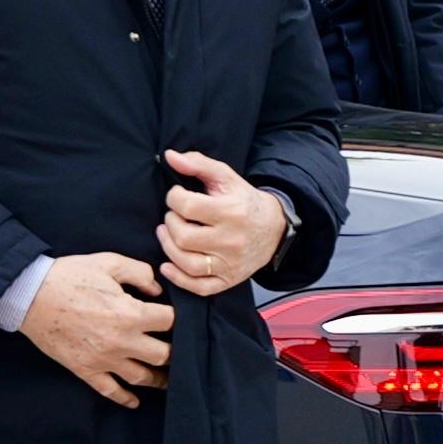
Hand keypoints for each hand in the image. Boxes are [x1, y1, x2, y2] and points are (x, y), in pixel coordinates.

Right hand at [23, 252, 174, 406]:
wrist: (28, 294)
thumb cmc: (69, 275)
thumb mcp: (109, 262)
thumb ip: (140, 273)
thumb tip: (157, 289)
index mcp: (131, 313)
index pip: (171, 321)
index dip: (178, 318)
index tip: (175, 317)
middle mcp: (122, 341)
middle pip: (164, 355)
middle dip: (174, 351)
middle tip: (177, 349)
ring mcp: (104, 359)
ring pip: (143, 377)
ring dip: (159, 379)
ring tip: (168, 378)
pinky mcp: (85, 370)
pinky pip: (111, 391)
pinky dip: (126, 398)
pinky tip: (136, 401)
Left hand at [156, 148, 288, 295]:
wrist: (274, 228)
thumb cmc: (244, 201)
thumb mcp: (226, 177)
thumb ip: (198, 164)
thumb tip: (170, 156)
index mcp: (231, 212)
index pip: (187, 206)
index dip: (173, 198)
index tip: (177, 195)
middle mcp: (231, 240)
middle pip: (183, 237)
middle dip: (171, 223)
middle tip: (175, 216)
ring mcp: (230, 263)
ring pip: (187, 263)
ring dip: (169, 248)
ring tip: (168, 235)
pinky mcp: (228, 279)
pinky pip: (199, 287)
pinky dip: (179, 279)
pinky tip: (168, 265)